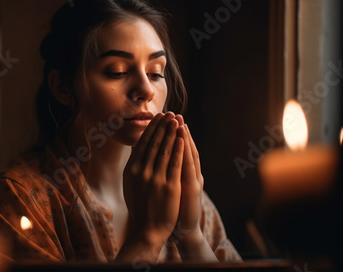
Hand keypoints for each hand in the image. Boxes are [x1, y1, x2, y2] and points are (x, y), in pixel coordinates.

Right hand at [122, 112, 183, 245]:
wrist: (147, 230)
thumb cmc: (139, 207)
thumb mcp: (130, 185)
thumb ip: (133, 167)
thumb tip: (136, 150)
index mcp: (131, 170)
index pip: (142, 143)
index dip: (151, 129)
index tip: (157, 117)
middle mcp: (141, 172)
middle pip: (153, 143)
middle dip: (162, 126)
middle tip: (169, 113)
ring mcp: (155, 178)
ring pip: (165, 149)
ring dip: (171, 132)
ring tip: (177, 120)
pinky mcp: (169, 186)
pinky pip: (175, 163)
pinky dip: (179, 148)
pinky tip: (183, 138)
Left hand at [175, 115, 203, 235]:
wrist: (181, 229)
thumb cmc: (170, 209)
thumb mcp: (167, 187)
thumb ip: (163, 171)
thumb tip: (150, 158)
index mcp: (181, 172)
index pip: (176, 148)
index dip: (170, 133)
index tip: (164, 118)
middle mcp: (189, 173)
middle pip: (183, 147)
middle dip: (176, 130)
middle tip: (174, 114)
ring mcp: (192, 179)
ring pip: (188, 153)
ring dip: (183, 136)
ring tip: (179, 121)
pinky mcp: (192, 187)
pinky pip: (188, 166)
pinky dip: (186, 152)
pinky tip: (183, 140)